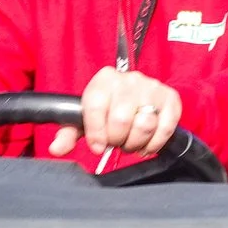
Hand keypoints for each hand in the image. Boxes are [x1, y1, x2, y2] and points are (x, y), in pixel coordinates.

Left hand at [54, 65, 182, 163]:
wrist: (136, 96)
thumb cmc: (107, 110)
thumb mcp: (85, 119)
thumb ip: (68, 133)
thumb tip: (56, 148)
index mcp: (103, 79)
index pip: (95, 108)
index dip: (95, 133)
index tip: (97, 145)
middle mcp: (129, 79)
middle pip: (121, 119)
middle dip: (117, 140)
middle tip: (116, 142)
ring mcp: (152, 87)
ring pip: (144, 125)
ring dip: (135, 143)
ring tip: (130, 142)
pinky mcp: (171, 98)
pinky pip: (165, 128)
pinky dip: (155, 143)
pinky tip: (146, 144)